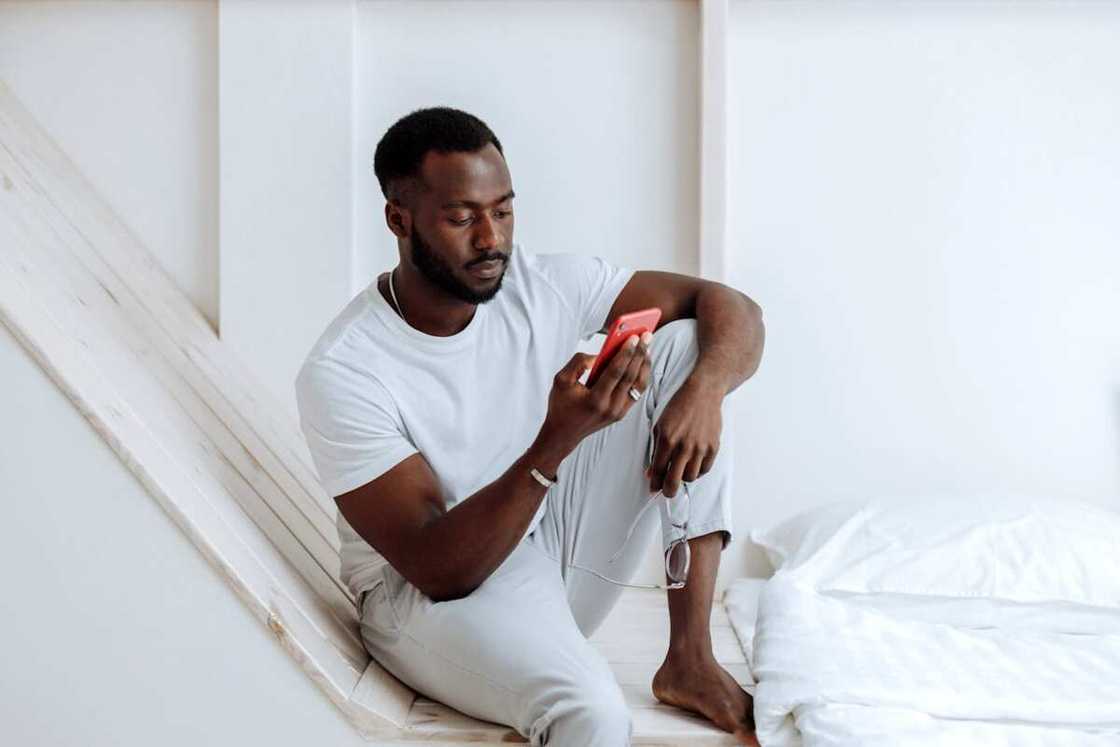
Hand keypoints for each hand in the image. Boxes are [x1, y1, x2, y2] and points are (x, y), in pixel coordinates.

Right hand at [541, 332, 652, 450]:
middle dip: (639, 354)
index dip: (626, 353)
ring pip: (638, 385)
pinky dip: (641, 375)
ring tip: (647, 346)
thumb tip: (599, 354)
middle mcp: (611, 408)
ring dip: (644, 364)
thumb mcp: (561, 380)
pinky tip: (642, 361)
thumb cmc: (561, 405)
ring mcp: (619, 412)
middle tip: (646, 335)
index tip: (634, 337)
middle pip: (630, 376)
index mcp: (595, 400)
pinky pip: (637, 391)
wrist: (564, 433)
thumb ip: (578, 363)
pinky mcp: (622, 413)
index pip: (616, 372)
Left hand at [647, 378, 722, 497]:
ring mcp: (700, 448)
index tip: (653, 487)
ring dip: (683, 477)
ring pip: (690, 477)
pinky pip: (704, 469)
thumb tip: (651, 472)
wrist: (703, 393)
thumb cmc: (679, 407)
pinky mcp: (713, 447)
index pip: (658, 471)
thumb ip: (655, 450)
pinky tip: (692, 463)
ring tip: (680, 470)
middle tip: (666, 491)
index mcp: (667, 440)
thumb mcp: (659, 426)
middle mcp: (684, 446)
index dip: (654, 482)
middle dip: (667, 491)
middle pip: (674, 481)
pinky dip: (697, 470)